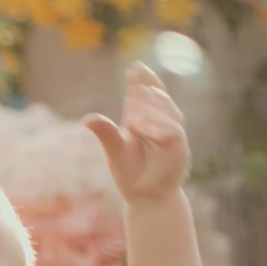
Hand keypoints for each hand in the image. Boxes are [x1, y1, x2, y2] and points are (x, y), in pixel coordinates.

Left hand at [83, 63, 190, 205]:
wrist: (147, 199)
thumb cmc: (130, 173)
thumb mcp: (114, 151)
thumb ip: (105, 133)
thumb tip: (87, 118)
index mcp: (144, 120)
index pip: (147, 94)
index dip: (142, 80)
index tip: (133, 66)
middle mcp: (161, 124)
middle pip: (159, 98)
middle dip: (147, 86)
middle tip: (133, 74)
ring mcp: (173, 136)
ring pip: (168, 112)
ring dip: (152, 105)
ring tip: (135, 97)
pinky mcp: (179, 151)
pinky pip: (172, 133)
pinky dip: (158, 126)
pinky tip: (140, 124)